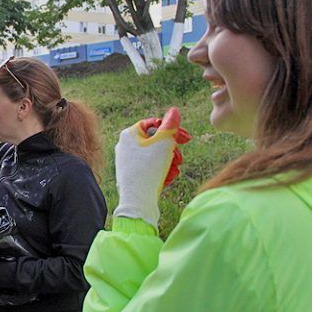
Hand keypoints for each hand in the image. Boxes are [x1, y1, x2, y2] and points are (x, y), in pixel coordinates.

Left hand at [113, 107, 190, 226]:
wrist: (137, 201)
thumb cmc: (148, 169)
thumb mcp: (164, 143)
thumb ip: (170, 126)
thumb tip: (174, 111)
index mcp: (129, 134)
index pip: (154, 123)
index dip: (172, 130)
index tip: (186, 139)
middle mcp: (125, 146)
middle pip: (156, 141)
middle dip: (171, 150)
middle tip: (178, 158)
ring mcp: (127, 161)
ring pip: (155, 156)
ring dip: (169, 162)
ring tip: (174, 170)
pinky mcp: (131, 174)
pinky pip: (150, 168)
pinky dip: (161, 172)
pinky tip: (167, 179)